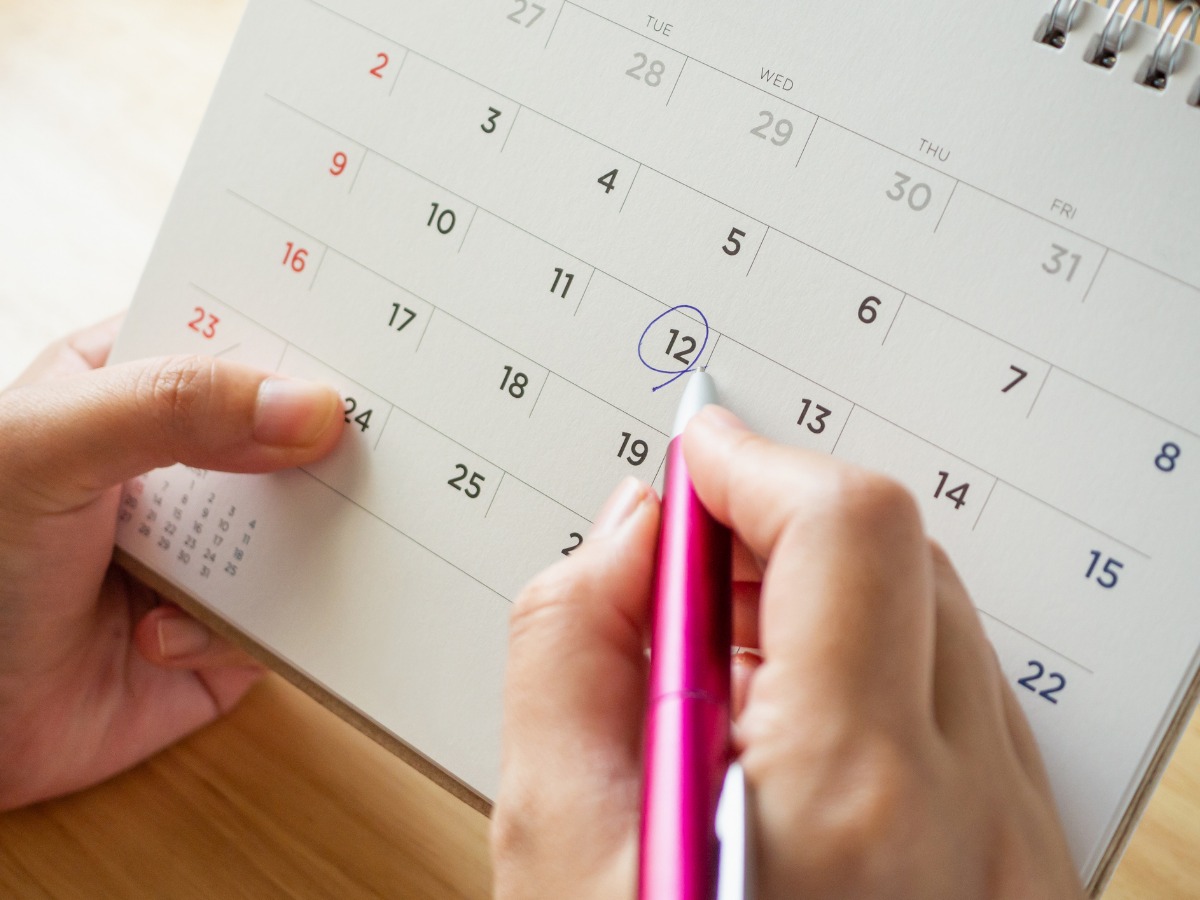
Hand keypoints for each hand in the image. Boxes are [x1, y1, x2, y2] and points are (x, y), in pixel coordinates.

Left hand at [0, 317, 343, 809]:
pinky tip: (158, 638)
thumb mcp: (49, 451)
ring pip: (304, 528)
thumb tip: (312, 407)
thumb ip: (172, 408)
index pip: (232, 340)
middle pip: (288, 435)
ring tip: (244, 558)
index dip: (299, 335)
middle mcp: (175, 469)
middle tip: (377, 441)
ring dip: (297, 545)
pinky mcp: (226, 633)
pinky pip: (285, 619)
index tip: (368, 340)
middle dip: (325, 444)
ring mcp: (205, 552)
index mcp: (127, 392)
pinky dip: (241, 631)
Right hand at [492, 408, 1083, 898]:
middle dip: (780, 531)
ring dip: (824, 605)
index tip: (694, 458)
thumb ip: (568, 649)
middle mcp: (972, 815)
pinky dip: (871, 676)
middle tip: (685, 574)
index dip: (754, 464)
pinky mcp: (1028, 870)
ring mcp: (1021, 848)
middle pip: (902, 560)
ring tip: (722, 678)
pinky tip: (787, 741)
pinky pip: (961, 708)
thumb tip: (631, 534)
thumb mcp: (552, 849)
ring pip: (938, 626)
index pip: (845, 531)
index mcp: (850, 798)